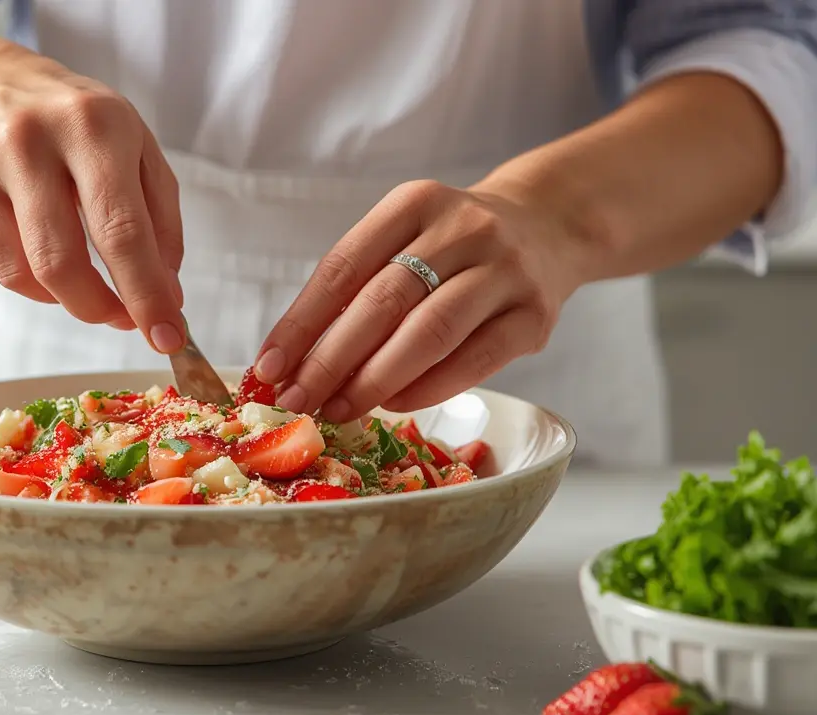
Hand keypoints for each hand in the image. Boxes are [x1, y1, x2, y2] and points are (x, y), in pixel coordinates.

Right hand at [0, 49, 184, 351]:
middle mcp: (35, 140)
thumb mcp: (139, 150)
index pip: (122, 229)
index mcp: (95, 126)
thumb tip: (167, 296)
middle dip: (104, 309)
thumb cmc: (80, 124)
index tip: (166, 336)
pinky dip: (39, 288)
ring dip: (73, 303)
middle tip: (128, 320)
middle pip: (66, 260)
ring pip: (30, 272)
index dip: (145, 293)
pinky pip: (4, 268)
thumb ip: (162, 222)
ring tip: (97, 296)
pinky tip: (57, 272)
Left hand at [256, 179, 589, 420]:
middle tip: (295, 402)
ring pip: (429, 331)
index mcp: (414, 203)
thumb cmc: (453, 246)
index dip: (300, 322)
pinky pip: (475, 360)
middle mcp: (463, 228)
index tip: (267, 368)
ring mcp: (505, 270)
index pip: (342, 267)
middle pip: (382, 301)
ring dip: (374, 379)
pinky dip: (427, 387)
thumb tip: (292, 362)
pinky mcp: (535, 316)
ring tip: (336, 409)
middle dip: (329, 360)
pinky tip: (393, 404)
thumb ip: (357, 289)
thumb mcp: (405, 240)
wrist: (550, 225)